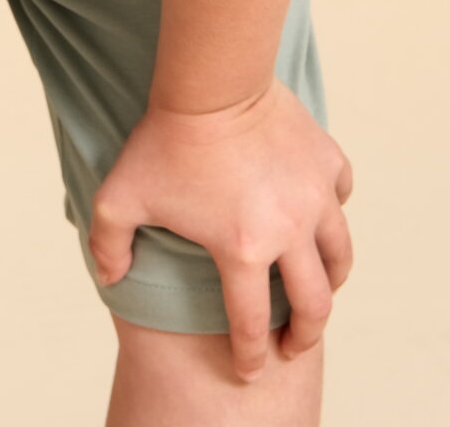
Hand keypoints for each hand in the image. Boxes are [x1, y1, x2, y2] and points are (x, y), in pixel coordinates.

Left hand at [86, 77, 353, 382]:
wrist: (213, 79)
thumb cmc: (166, 138)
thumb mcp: (120, 195)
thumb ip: (108, 243)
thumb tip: (110, 277)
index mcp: (243, 249)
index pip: (251, 323)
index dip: (251, 356)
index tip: (251, 369)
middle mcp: (289, 230)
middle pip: (313, 304)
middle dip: (305, 335)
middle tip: (295, 344)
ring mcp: (315, 194)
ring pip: (339, 255)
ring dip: (330, 281)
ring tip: (319, 288)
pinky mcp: (327, 159)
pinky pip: (341, 195)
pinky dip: (332, 210)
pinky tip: (318, 211)